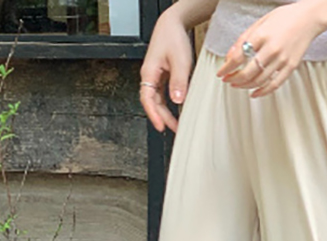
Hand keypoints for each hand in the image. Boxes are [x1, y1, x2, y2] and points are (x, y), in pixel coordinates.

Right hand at [140, 6, 193, 131]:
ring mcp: (156, 78)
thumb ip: (178, 82)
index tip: (161, 127)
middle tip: (175, 130)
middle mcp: (150, 77)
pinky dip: (170, 104)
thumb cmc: (172, 38)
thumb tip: (177, 101)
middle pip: (153, 103)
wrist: (172, 25)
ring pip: (159, 100)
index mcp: (149, 73)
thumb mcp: (179, 61)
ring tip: (178, 124)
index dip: (153, 115)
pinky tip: (179, 110)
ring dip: (167, 113)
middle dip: (163, 118)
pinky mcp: (163, 77)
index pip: (147, 99)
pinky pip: (164, 95)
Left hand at [216, 4, 321, 97]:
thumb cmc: (285, 18)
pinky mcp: (290, 67)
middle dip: (234, 79)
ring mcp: (282, 60)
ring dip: (245, 86)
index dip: (227, 68)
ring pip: (259, 81)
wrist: (309, 18)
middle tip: (228, 80)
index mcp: (262, 36)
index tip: (221, 73)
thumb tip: (230, 56)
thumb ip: (244, 38)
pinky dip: (262, 92)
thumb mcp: (260, 22)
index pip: (238, 57)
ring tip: (238, 85)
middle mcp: (272, 49)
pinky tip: (254, 93)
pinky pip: (274, 85)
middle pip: (247, 72)